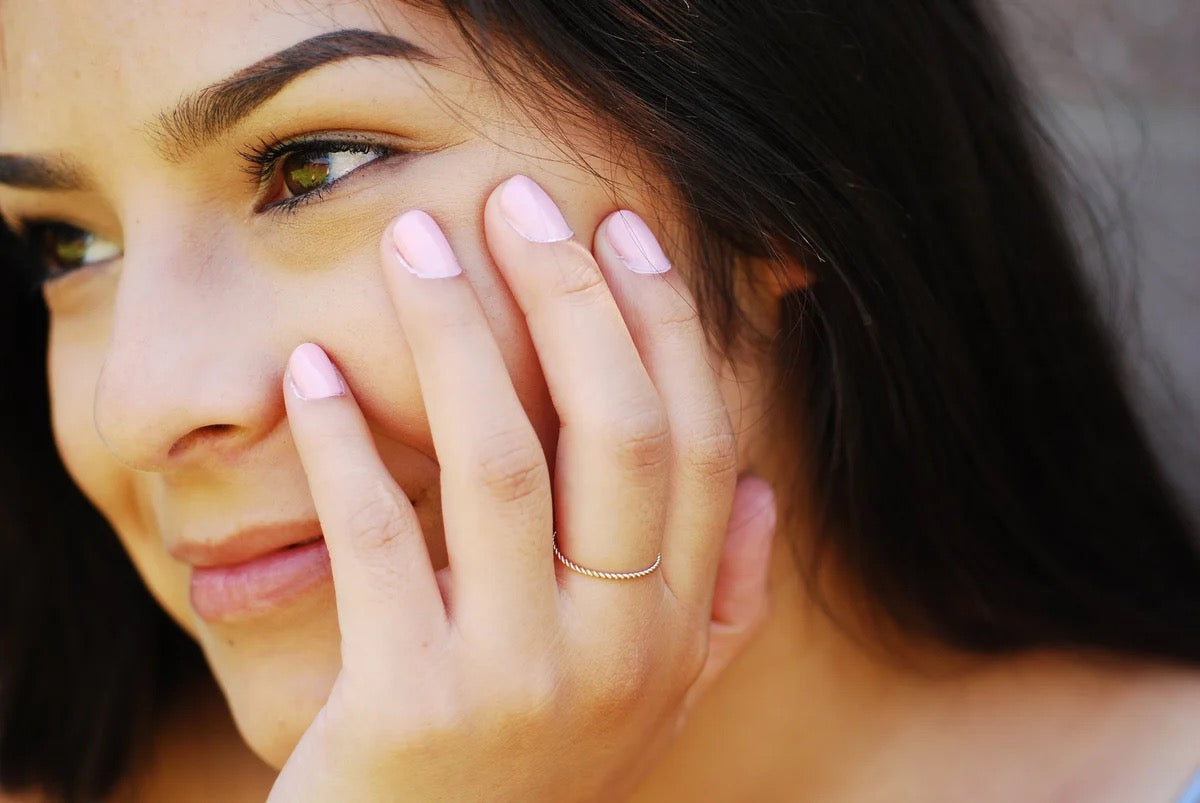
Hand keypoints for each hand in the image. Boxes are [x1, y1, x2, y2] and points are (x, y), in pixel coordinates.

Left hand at [270, 175, 777, 800]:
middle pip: (619, 430)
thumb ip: (723, 606)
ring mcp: (520, 681)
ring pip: (501, 461)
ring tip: (415, 243)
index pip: (699, 445)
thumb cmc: (528, 776)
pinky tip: (310, 369)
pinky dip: (343, 444)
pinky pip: (380, 542)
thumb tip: (760, 490)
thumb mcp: (650, 702)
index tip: (620, 231)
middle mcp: (621, 650)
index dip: (666, 327)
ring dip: (458, 335)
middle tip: (520, 200)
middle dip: (574, 297)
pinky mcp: (411, 707)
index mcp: (678, 632)